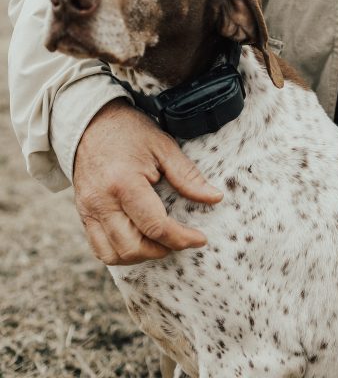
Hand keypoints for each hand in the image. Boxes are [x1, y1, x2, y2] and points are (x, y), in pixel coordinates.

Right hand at [73, 99, 222, 265]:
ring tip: (161, 241)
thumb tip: (214, 198)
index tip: (200, 239)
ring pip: (114, 254)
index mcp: (124, 183)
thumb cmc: (130, 131)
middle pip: (133, 247)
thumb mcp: (163, 147)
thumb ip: (188, 176)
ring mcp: (88, 210)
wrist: (91, 122)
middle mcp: (102, 201)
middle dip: (162, 250)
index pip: (155, 226)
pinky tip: (139, 240)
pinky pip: (100, 248)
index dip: (182, 238)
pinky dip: (121, 253)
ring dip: (142, 255)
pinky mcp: (83, 214)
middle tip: (181, 239)